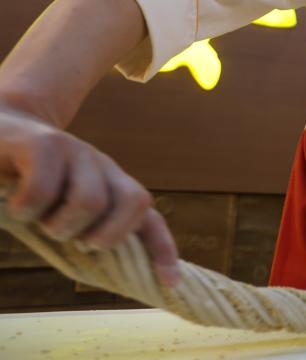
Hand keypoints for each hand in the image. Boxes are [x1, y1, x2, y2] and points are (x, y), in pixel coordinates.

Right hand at [0, 103, 179, 286]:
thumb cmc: (25, 180)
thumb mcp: (59, 208)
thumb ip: (82, 230)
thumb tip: (100, 264)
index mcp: (111, 183)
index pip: (148, 216)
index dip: (162, 249)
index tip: (169, 283)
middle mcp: (102, 165)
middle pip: (134, 204)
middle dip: (104, 236)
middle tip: (72, 238)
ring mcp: (76, 150)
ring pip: (90, 203)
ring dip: (59, 225)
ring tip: (40, 219)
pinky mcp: (43, 143)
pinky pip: (43, 192)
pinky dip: (26, 209)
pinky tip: (15, 204)